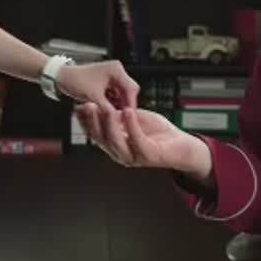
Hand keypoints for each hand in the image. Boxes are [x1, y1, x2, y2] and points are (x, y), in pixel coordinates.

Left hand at [55, 60, 139, 109]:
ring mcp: (111, 76)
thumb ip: (107, 108)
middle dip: (125, 104)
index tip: (129, 116)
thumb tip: (118, 118)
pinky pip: (115, 94)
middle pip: (128, 91)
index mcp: (115, 70)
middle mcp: (116, 71)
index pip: (131, 88)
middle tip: (122, 117)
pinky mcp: (107, 82)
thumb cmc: (74, 80)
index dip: (131, 103)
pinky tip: (109, 110)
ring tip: (114, 115)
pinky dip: (113, 102)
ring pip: (122, 94)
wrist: (61, 77)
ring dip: (119, 104)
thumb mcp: (93, 96)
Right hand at [73, 105, 210, 178]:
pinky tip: (128, 112)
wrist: (181, 145)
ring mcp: (134, 156)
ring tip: (107, 108)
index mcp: (116, 144)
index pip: (95, 133)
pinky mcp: (149, 155)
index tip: (79, 106)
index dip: (85, 121)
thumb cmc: (158, 133)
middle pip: (101, 139)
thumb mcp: (132, 118)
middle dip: (92, 122)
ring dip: (109, 124)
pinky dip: (131, 126)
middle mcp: (121, 153)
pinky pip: (137, 140)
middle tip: (88, 105)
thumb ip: (117, 114)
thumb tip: (98, 103)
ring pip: (116, 142)